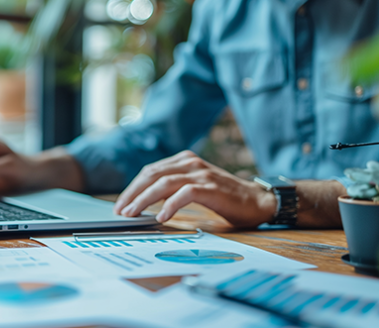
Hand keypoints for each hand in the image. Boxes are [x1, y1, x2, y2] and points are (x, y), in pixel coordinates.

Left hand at [113, 150, 277, 227]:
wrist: (257, 201)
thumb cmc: (225, 197)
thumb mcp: (195, 187)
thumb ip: (174, 187)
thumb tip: (144, 202)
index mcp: (184, 160)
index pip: (150, 171)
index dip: (133, 187)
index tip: (121, 203)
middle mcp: (190, 162)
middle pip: (152, 175)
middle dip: (132, 193)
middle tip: (121, 210)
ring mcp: (201, 173)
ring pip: (164, 183)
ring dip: (144, 199)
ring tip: (133, 214)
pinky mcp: (211, 187)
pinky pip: (184, 194)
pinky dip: (170, 205)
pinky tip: (161, 218)